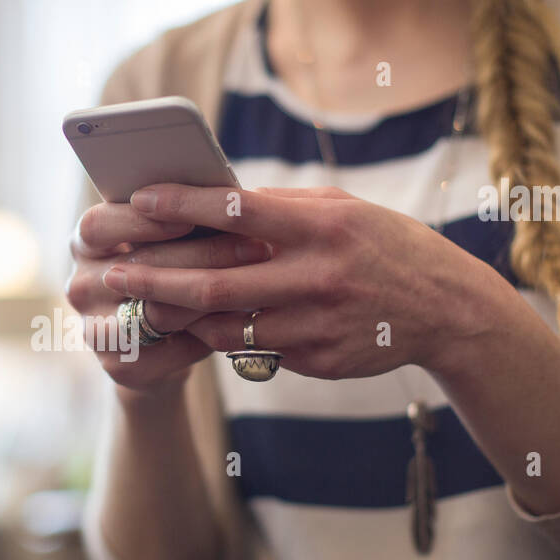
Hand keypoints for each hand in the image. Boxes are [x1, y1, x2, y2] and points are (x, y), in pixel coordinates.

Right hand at [66, 198, 272, 394]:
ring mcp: (95, 330)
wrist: (156, 346)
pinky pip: (172, 349)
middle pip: (138, 268)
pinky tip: (242, 322)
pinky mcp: (119, 366)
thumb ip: (179, 218)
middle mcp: (81, 285)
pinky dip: (210, 334)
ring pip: (157, 311)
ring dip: (212, 298)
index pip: (99, 226)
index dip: (142, 221)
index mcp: (85, 243)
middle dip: (204, 254)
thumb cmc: (170, 271)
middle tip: (256, 246)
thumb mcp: (164, 239)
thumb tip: (226, 195)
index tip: (189, 216)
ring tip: (258, 283)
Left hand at [99, 184, 505, 379]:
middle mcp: (316, 276)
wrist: (445, 309)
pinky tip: (198, 328)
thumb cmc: (383, 246)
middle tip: (114, 278)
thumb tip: (210, 197)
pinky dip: (222, 338)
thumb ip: (279, 208)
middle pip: (214, 285)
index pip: (236, 210)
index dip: (180, 206)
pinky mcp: (316, 361)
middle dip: (154, 282)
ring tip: (143, 306)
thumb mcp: (341, 210)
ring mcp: (315, 325)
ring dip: (179, 319)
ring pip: (225, 328)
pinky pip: (254, 351)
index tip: (137, 201)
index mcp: (320, 226)